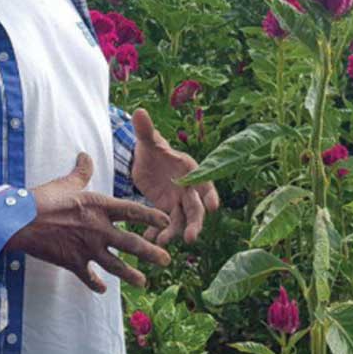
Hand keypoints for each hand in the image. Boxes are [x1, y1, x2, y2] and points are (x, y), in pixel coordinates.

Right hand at [6, 153, 171, 292]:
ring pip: (115, 265)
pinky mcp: (73, 262)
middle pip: (132, 244)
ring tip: (143, 282)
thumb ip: (81, 172)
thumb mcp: (67, 182)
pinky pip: (88, 276)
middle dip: (151, 253)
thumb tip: (85, 156)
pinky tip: (102, 290)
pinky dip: (95, 284)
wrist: (21, 221)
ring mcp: (87, 248)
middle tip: (166, 260)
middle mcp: (99, 229)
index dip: (152, 216)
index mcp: (101, 207)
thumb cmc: (44, 199)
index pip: (133, 212)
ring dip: (130, 275)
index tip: (166, 221)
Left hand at [130, 108, 219, 245]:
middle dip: (195, 223)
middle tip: (191, 238)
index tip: (213, 207)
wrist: (145, 161)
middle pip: (196, 208)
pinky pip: (164, 223)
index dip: (210, 195)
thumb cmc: (153, 148)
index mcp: (191, 170)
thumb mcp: (148, 141)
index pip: (205, 184)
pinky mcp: (165, 210)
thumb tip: (139, 111)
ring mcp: (178, 202)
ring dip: (175, 232)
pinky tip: (149, 239)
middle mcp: (188, 189)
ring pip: (182, 220)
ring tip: (163, 242)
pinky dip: (157, 231)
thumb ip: (145, 130)